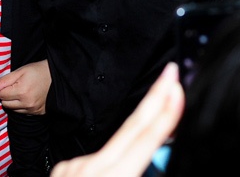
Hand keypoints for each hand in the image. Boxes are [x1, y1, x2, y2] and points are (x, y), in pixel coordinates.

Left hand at [0, 59, 50, 114]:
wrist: (57, 76)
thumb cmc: (38, 71)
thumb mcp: (20, 71)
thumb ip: (3, 81)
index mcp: (22, 91)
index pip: (1, 95)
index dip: (4, 87)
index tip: (12, 82)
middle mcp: (27, 103)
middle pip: (5, 104)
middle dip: (8, 96)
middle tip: (16, 86)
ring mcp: (33, 109)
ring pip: (13, 110)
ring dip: (14, 102)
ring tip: (23, 91)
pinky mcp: (38, 113)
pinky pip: (22, 113)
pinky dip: (22, 106)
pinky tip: (28, 97)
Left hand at [50, 62, 184, 176]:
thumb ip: (134, 173)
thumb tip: (149, 162)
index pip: (143, 141)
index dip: (163, 114)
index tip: (175, 88)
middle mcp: (89, 169)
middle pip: (130, 129)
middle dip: (153, 99)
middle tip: (170, 73)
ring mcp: (73, 168)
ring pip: (115, 153)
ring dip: (130, 154)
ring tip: (132, 166)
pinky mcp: (64, 170)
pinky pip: (96, 164)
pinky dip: (108, 169)